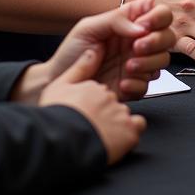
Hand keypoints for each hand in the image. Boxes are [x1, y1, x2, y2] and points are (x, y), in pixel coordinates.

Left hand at [38, 0, 173, 100]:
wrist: (57, 82)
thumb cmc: (71, 52)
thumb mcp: (88, 27)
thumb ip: (116, 20)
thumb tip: (141, 24)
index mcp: (130, 25)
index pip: (159, 14)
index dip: (158, 17)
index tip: (143, 24)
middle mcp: (138, 43)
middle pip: (168, 37)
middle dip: (156, 42)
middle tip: (136, 47)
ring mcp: (138, 65)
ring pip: (163, 61)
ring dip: (148, 64)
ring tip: (126, 67)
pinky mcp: (134, 86)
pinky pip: (148, 86)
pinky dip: (137, 85)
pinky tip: (121, 84)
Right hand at [38, 48, 145, 164]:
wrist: (62, 143)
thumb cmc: (57, 117)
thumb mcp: (59, 87)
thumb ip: (79, 68)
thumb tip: (92, 51)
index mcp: (94, 87)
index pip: (101, 92)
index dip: (95, 103)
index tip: (88, 113)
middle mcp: (110, 97)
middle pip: (113, 102)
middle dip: (106, 112)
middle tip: (93, 124)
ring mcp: (120, 113)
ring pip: (123, 114)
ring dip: (116, 123)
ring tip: (101, 134)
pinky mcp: (129, 131)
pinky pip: (137, 126)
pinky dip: (130, 131)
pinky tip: (116, 139)